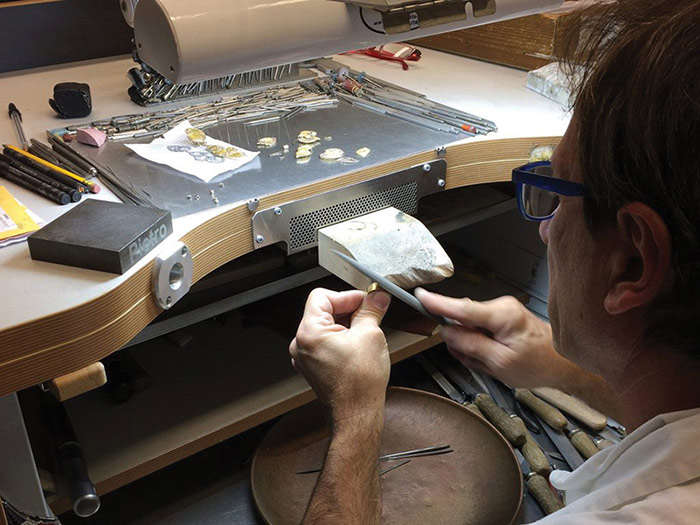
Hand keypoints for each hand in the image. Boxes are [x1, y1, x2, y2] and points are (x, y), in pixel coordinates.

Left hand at [290, 288, 390, 422]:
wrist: (357, 413)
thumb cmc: (359, 383)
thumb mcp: (370, 335)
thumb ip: (371, 310)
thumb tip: (376, 297)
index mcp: (309, 332)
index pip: (322, 296)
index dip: (346, 296)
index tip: (364, 301)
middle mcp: (300, 344)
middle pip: (323, 311)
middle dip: (348, 310)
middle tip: (369, 314)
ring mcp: (304, 356)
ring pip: (324, 326)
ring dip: (345, 325)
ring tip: (364, 334)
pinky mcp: (312, 366)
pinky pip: (324, 342)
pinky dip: (340, 339)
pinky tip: (357, 347)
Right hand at [415, 288, 572, 387]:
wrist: (564, 364)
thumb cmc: (539, 364)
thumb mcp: (500, 363)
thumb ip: (471, 346)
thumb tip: (448, 333)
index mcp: (501, 315)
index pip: (462, 307)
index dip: (438, 303)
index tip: (420, 296)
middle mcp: (501, 307)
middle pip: (462, 320)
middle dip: (463, 342)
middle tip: (480, 361)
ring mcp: (501, 310)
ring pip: (469, 327)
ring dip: (473, 346)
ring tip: (492, 361)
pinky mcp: (501, 317)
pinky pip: (478, 330)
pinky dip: (480, 345)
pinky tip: (494, 356)